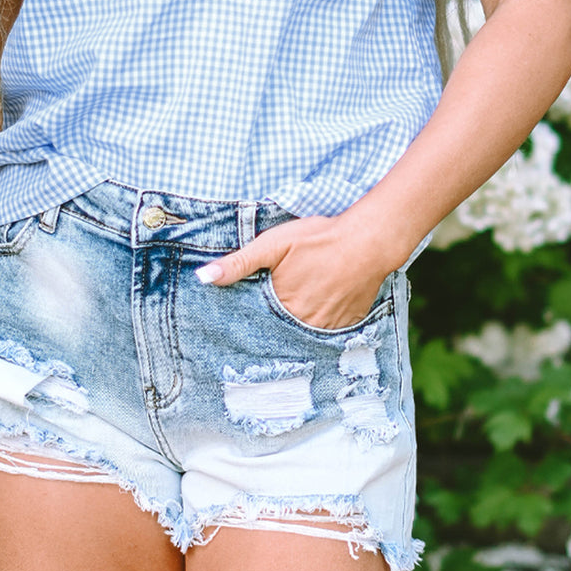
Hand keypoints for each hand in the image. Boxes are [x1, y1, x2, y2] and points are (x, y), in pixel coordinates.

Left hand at [195, 213, 393, 329]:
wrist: (368, 240)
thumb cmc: (318, 238)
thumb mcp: (273, 244)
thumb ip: (238, 263)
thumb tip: (203, 278)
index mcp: (281, 307)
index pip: (256, 323)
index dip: (249, 320)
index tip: (236, 325)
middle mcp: (303, 324)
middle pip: (280, 330)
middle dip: (270, 324)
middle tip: (269, 314)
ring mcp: (327, 327)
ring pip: (302, 332)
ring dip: (295, 325)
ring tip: (293, 311)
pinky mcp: (347, 324)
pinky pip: (326, 332)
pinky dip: (318, 323)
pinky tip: (318, 307)